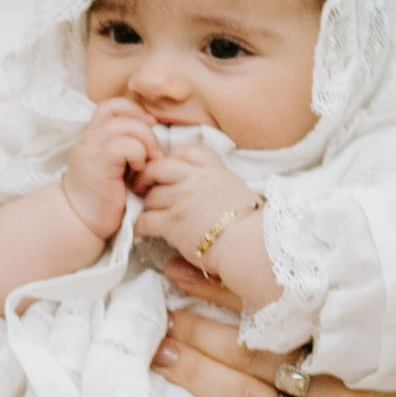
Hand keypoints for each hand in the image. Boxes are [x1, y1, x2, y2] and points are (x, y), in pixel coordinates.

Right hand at [58, 102, 160, 243]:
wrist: (79, 223)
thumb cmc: (101, 200)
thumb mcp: (113, 167)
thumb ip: (125, 149)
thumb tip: (152, 136)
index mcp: (93, 137)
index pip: (112, 106)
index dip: (135, 112)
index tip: (149, 130)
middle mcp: (89, 139)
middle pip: (118, 109)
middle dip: (143, 125)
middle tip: (152, 150)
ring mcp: (92, 150)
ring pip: (124, 125)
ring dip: (144, 140)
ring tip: (148, 161)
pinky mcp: (99, 164)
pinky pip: (125, 145)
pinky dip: (139, 154)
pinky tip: (139, 171)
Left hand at [132, 149, 273, 303]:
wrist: (252, 245)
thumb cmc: (255, 229)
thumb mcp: (245, 199)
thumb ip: (224, 194)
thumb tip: (211, 207)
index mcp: (218, 173)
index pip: (192, 151)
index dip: (175, 157)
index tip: (170, 166)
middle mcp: (198, 181)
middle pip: (161, 167)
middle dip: (148, 175)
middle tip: (142, 185)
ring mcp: (183, 200)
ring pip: (152, 195)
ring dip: (147, 204)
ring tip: (148, 213)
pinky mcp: (172, 222)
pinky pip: (145, 219)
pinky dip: (140, 225)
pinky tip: (142, 231)